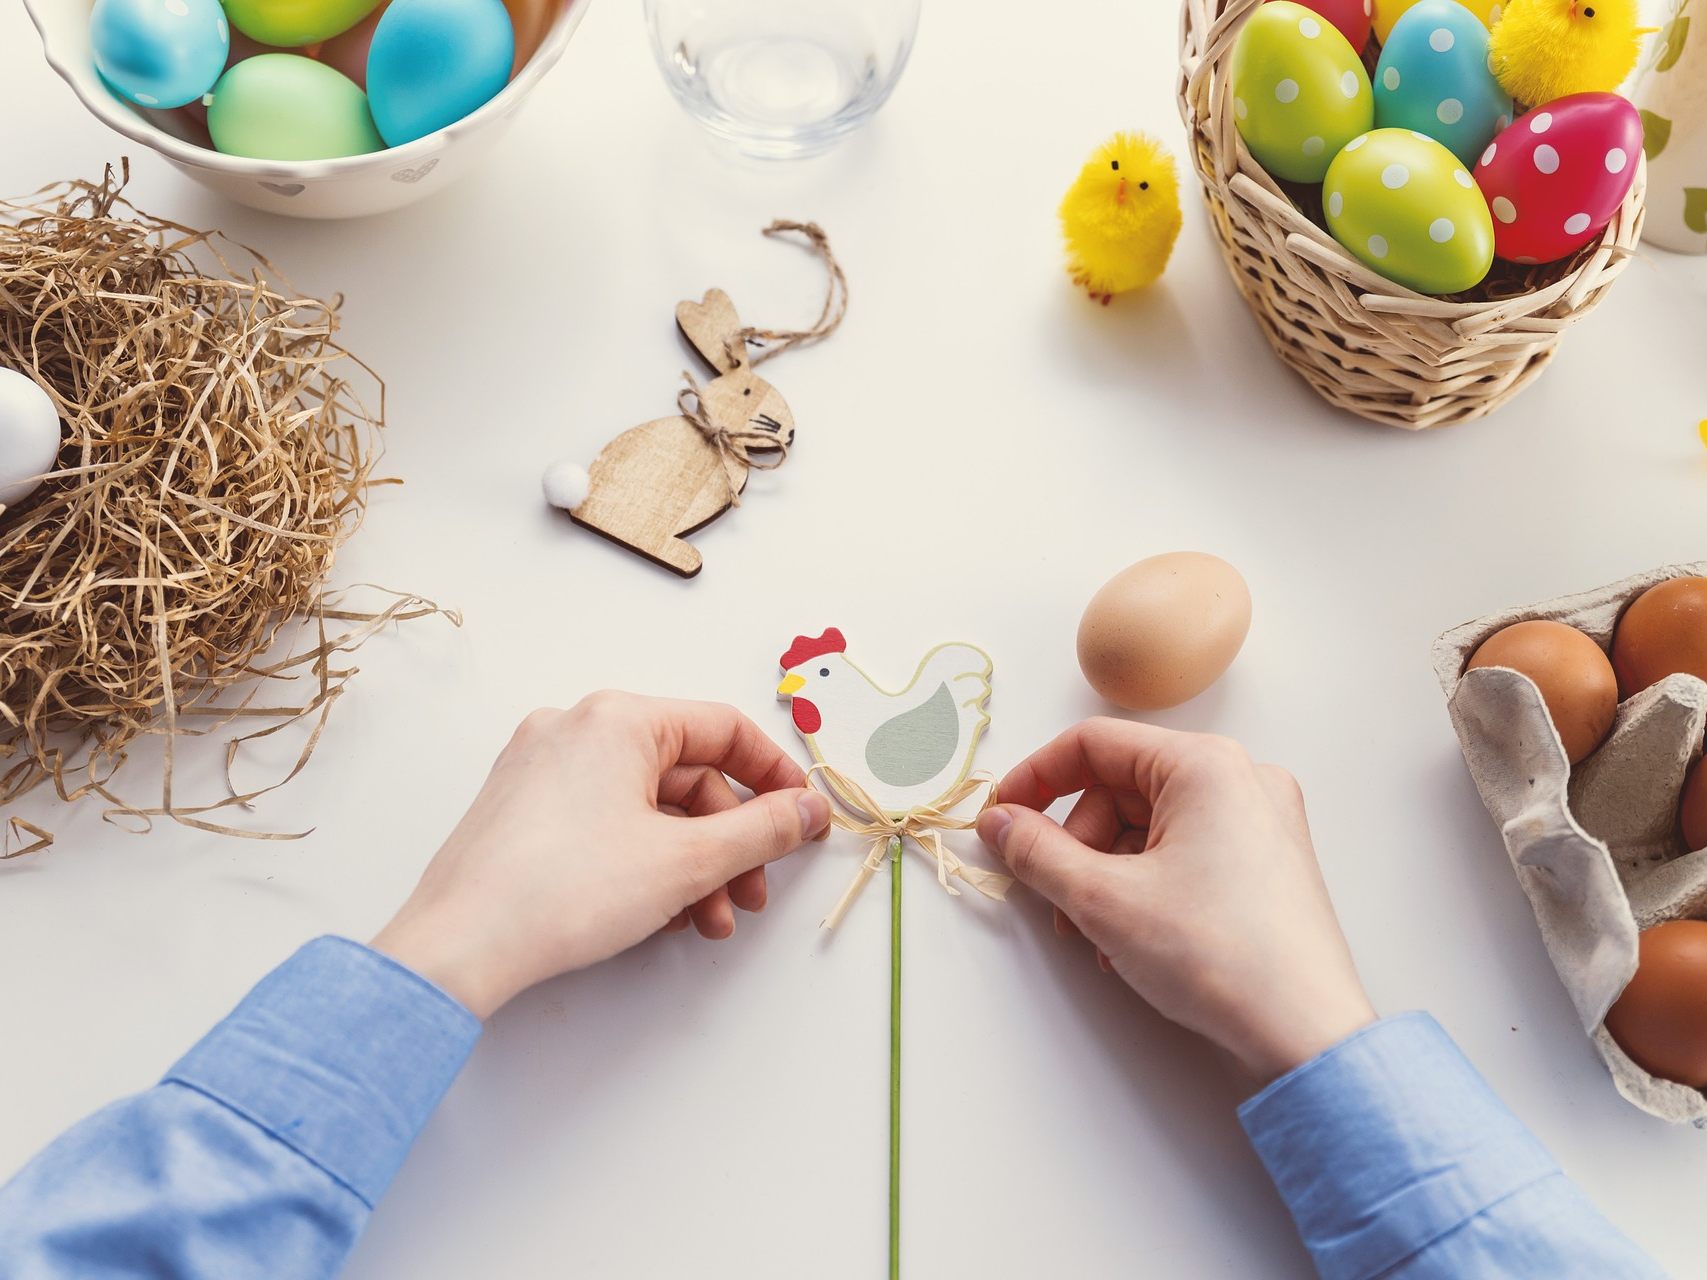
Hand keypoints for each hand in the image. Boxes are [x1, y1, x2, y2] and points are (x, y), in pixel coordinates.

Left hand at [372, 693, 830, 1018]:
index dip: (775, 777)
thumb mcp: (688, 861)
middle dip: (729, 844)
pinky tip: (661, 915)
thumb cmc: (564, 891)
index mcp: (618, 718)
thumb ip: (762, 831)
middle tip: (752, 895)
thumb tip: (807, 810)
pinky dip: (644, 862)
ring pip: (647, 807)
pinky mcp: (522, 810)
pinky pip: (606, 822)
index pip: (724, 729)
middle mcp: (576, 728)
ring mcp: (542, 768)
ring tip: (707, 923)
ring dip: (691, 864)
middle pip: (686, 775)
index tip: (801, 820)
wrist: (460, 947)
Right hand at [976, 719, 1374, 1082]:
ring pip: (1149, 827)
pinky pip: (1185, 853)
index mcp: (1206, 764)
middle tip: (1056, 900)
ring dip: (1106, 875)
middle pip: (1121, 789)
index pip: (1094, 744)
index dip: (1035, 779)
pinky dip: (1146, 887)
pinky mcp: (1268, 864)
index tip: (1000, 818)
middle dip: (1076, 846)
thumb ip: (1037, 851)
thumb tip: (999, 823)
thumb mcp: (1103, 899)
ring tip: (1097, 936)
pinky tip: (1133, 941)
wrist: (1304, 1034)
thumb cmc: (1217, 956)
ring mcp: (1261, 821)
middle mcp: (1241, 779)